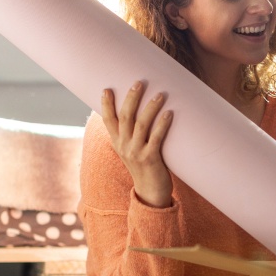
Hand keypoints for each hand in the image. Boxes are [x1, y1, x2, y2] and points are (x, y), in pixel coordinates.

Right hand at [100, 81, 173, 207]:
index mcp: (117, 142)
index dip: (106, 105)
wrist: (150, 192)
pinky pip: (156, 138)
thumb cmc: (144, 166)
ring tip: (160, 94)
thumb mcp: (132, 150)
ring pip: (141, 125)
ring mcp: (136, 152)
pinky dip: (162, 124)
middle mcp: (124, 146)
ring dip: (150, 107)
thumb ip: (132, 134)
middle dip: (131, 98)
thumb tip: (139, 112)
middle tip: (139, 83)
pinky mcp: (150, 158)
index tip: (106, 89)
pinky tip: (169, 113)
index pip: (107, 120)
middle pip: (125, 117)